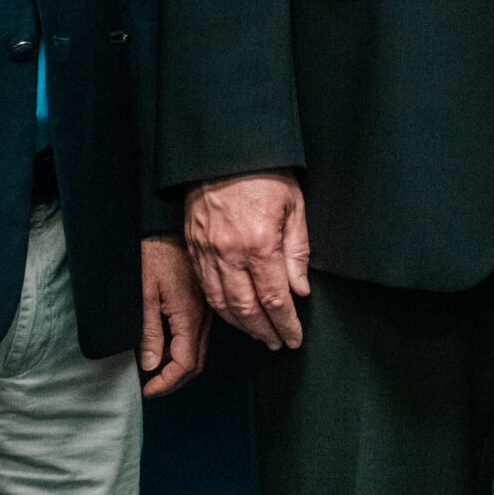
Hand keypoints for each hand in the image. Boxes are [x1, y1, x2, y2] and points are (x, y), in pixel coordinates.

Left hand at [137, 234, 208, 396]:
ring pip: (200, 350)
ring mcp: (208, 308)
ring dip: (180, 366)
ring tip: (157, 370)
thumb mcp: (144, 293)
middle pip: (196, 362)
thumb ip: (150, 332)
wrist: (168, 224)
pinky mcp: (206, 301)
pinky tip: (169, 348)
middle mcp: (205, 315)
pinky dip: (186, 350)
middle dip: (174, 379)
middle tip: (151, 385)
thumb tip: (152, 364)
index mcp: (190, 314)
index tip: (147, 389)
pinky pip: (201, 335)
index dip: (165, 382)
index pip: (184, 363)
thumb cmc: (154, 252)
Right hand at [184, 171, 310, 349]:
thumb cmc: (263, 173)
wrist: (222, 151)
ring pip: (222, 304)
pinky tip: (234, 314)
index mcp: (259, 244)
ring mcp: (207, 253)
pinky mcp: (193, 248)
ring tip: (260, 334)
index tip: (294, 338)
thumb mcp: (293, 206)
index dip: (286, 324)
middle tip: (279, 343)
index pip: (274, 298)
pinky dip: (221, 308)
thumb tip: (300, 290)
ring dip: (242, 326)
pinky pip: (206, 289)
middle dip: (265, 331)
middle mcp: (229, 254)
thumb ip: (297, 252)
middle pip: (246, 309)